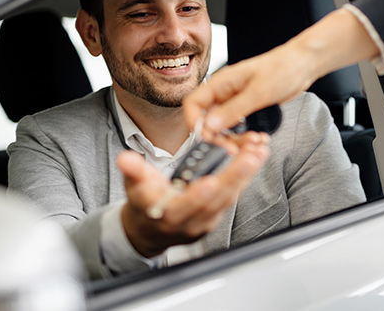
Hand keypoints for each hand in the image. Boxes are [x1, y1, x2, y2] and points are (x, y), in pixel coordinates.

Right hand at [116, 132, 269, 258]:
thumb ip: (133, 171)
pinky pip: (232, 196)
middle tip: (250, 158)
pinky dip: (245, 177)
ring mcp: (205, 221)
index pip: (183, 208)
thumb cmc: (144, 203)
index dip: (196, 197)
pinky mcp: (216, 216)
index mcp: (167, 215)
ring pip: (228, 197)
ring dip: (246, 175)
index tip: (209, 182)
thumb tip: (125, 159)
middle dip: (234, 178)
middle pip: (215, 201)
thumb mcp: (134, 186)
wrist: (150, 229)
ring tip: (258, 153)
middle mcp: (189, 222)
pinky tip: (255, 160)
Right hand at [184, 8, 380, 139]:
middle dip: (218, 137)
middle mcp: (225, 92)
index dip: (195, 122)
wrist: (302, 65)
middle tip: (233, 149)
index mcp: (221, 82)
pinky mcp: (248, 108)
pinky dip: (245, 135)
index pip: (194, 104)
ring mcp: (236, 101)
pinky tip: (258, 138)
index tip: (206, 138)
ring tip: (253, 143)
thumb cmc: (282, 68)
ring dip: (234, 138)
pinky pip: (239, 126)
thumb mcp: (258, 92)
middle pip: (208, 120)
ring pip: (224, 127)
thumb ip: (233, 109)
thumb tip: (209, 125)